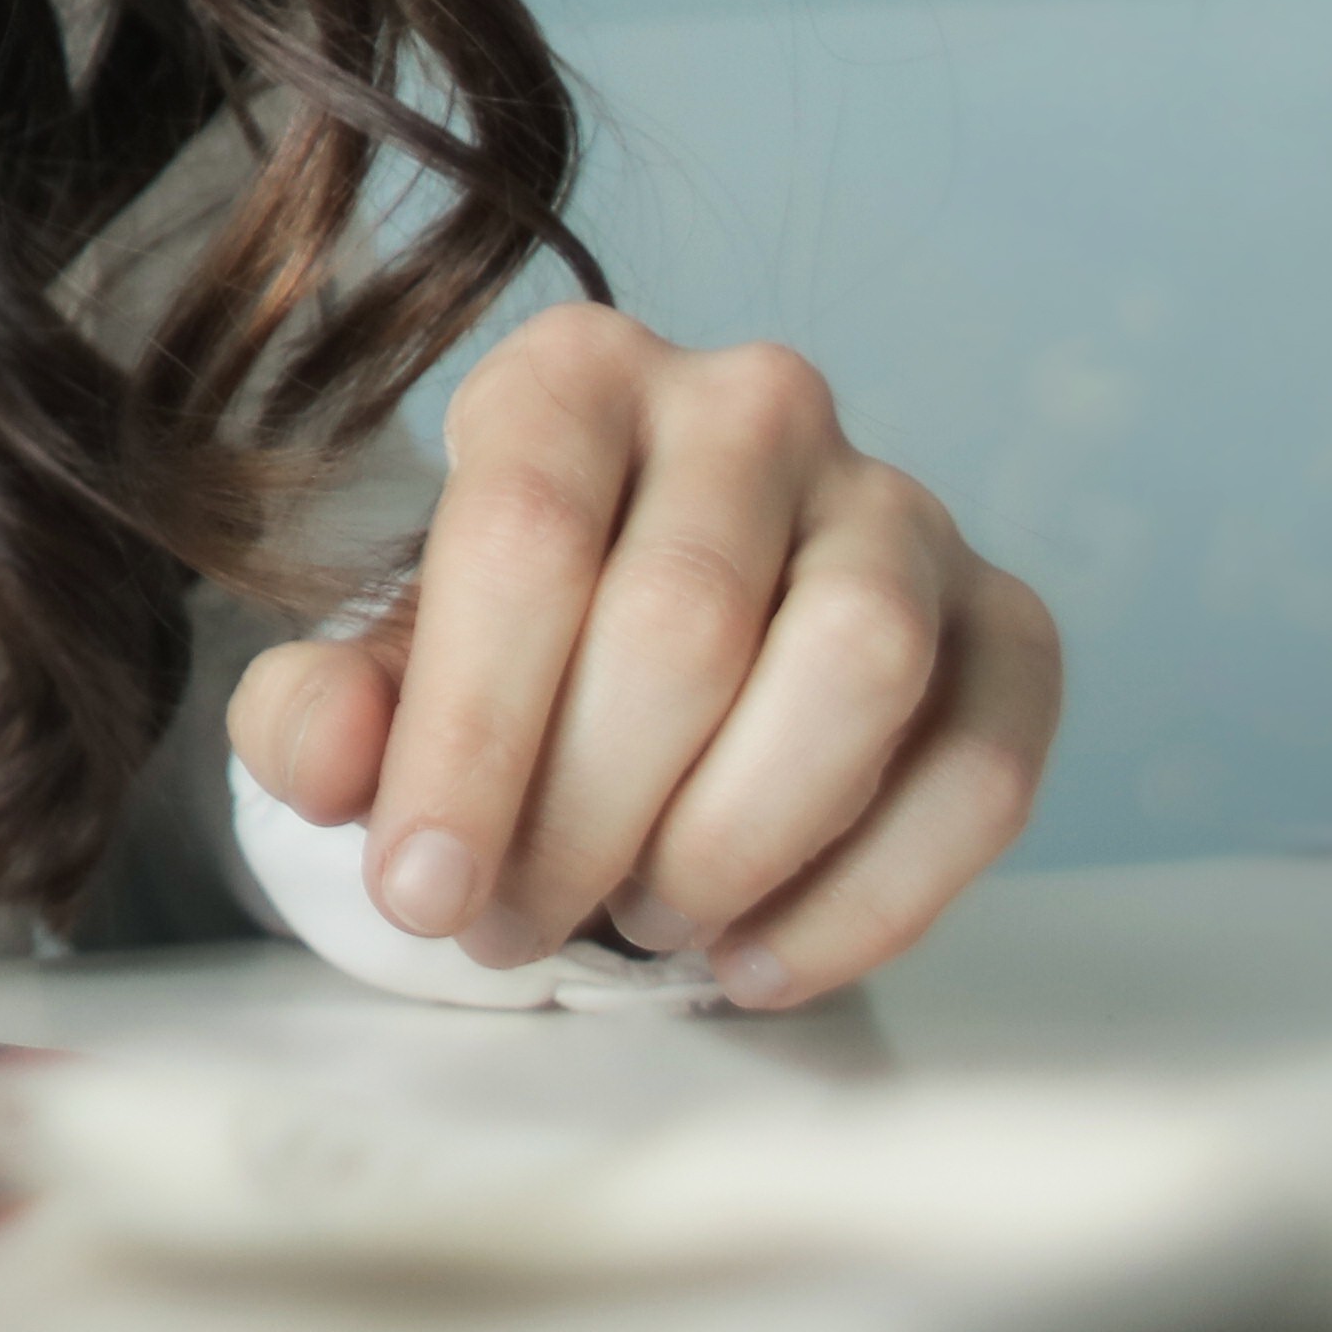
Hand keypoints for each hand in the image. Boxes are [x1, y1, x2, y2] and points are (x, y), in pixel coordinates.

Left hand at [229, 305, 1060, 1008]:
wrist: (649, 659)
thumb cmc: (509, 656)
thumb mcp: (383, 672)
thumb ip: (322, 712)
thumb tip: (328, 760)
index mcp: (575, 373)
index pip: (524, 534)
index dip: (469, 735)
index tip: (421, 890)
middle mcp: (752, 405)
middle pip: (683, 619)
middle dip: (583, 815)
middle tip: (511, 926)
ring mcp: (900, 508)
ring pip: (854, 672)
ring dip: (733, 841)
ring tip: (639, 918)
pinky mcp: (1010, 624)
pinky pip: (982, 769)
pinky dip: (869, 900)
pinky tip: (752, 958)